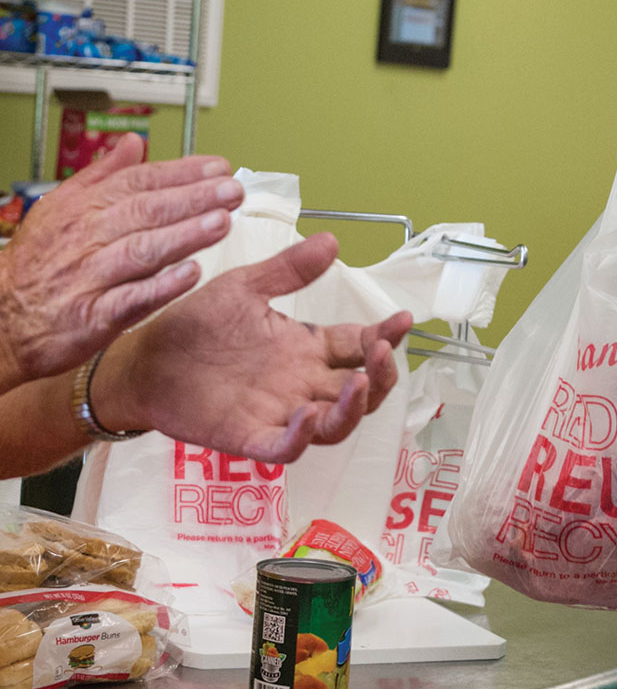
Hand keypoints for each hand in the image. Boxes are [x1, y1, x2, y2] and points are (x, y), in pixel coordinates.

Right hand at [0, 137, 242, 388]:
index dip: (179, 172)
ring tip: (221, 223)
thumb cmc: (39, 263)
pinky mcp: (92, 316)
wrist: (0, 317)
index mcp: (81, 208)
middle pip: (144, 212)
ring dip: (183, 236)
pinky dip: (160, 286)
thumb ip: (102, 175)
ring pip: (140, 250)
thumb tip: (134, 143)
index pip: (137, 182)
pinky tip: (192, 275)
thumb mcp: (61, 209)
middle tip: (232, 190)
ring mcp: (88, 277)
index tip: (218, 166)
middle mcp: (85, 238)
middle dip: (192, 199)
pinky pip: (129, 299)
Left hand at [94, 233, 412, 462]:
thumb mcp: (244, 287)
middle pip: (363, 390)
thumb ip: (289, 270)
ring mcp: (279, 412)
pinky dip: (302, 438)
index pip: (360, 347)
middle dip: (382, 375)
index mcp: (306, 348)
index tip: (402, 320)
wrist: (142, 357)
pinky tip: (308, 417)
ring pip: (337, 424)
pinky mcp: (249, 436)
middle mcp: (302, 383)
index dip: (386, 336)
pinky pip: (285, 447)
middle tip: (384, 352)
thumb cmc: (194, 325)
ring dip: (355, 408)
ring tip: (357, 383)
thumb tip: (331, 240)